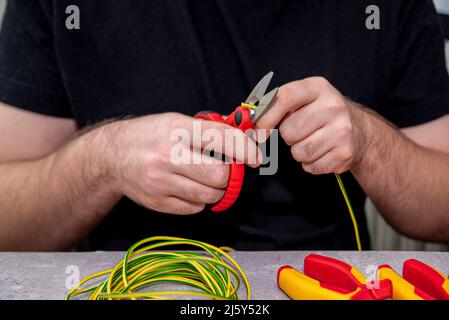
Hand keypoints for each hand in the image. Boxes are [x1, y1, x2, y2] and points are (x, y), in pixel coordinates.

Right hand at [102, 113, 260, 213]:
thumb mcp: (177, 121)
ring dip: (216, 189)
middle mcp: (168, 155)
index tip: (255, 158)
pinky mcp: (157, 201)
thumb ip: (210, 130)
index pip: (222, 139)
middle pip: (219, 175)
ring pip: (209, 195)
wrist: (112, 156)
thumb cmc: (150, 135)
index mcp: (177, 129)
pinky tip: (189, 187)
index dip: (246, 150)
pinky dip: (199, 200)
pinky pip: (195, 208)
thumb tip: (246, 138)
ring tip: (206, 178)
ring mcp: (161, 181)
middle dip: (230, 175)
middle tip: (227, 171)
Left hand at [256, 77, 368, 173]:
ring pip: (298, 151)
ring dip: (299, 151)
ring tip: (313, 141)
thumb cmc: (320, 114)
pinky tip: (322, 151)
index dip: (266, 117)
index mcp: (317, 87)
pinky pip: (310, 166)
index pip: (283, 98)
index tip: (259, 131)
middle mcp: (333, 106)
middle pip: (289, 131)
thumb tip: (243, 120)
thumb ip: (274, 105)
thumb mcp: (303, 99)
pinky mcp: (344, 153)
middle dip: (289, 136)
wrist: (360, 131)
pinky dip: (310, 163)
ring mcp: (342, 130)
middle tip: (302, 131)